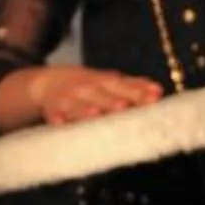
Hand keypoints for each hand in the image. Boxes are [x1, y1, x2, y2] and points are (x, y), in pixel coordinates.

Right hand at [35, 67, 166, 125]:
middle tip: (124, 106)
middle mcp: (86, 88)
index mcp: (103, 81)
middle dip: (112, 100)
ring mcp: (67, 98)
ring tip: (94, 114)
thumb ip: (132, 86)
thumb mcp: (107, 81)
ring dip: (84, 109)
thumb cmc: (85, 85)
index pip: (122, 86)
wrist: (46, 82)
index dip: (137, 91)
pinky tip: (60, 123)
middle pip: (100, 95)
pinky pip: (52, 114)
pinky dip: (55, 118)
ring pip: (76, 105)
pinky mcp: (51, 108)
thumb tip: (158, 91)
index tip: (154, 98)